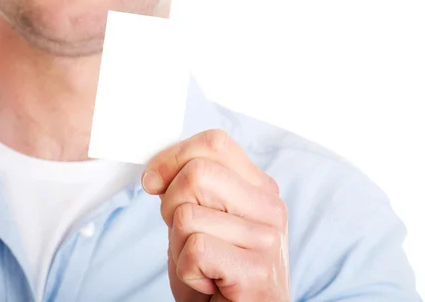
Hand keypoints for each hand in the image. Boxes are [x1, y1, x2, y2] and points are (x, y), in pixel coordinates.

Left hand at [141, 129, 290, 301]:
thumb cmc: (216, 270)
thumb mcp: (202, 219)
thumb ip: (189, 188)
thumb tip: (156, 172)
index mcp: (259, 188)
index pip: (214, 143)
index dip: (173, 157)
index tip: (155, 181)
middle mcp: (269, 207)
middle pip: (196, 173)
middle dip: (170, 205)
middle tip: (184, 234)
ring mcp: (266, 239)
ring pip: (187, 214)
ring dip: (178, 245)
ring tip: (201, 262)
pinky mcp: (256, 271)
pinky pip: (195, 250)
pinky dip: (187, 272)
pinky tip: (209, 282)